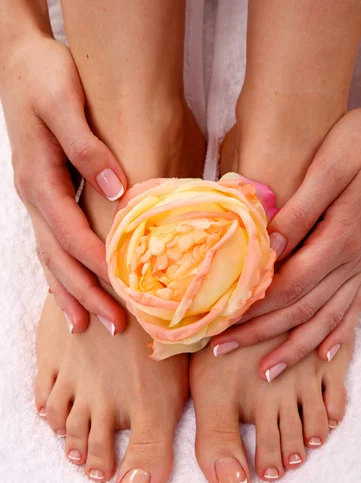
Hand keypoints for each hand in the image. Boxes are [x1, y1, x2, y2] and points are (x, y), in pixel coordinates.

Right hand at [1, 33, 126, 332]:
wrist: (19, 61)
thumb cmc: (44, 75)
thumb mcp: (64, 102)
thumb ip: (87, 147)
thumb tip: (118, 190)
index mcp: (39, 179)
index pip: (70, 233)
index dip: (97, 264)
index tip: (123, 290)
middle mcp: (34, 197)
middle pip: (58, 257)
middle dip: (86, 293)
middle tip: (114, 325)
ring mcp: (35, 200)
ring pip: (50, 257)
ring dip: (70, 293)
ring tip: (88, 326)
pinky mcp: (43, 197)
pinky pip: (50, 245)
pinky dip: (60, 274)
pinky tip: (72, 292)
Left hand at [211, 99, 360, 378]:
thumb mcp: (329, 166)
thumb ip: (299, 211)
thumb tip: (269, 248)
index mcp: (338, 238)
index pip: (288, 286)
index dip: (253, 309)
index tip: (220, 323)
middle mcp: (351, 261)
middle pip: (300, 309)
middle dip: (260, 334)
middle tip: (223, 350)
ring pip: (326, 318)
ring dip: (294, 347)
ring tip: (266, 372)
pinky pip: (353, 308)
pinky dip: (338, 334)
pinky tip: (324, 354)